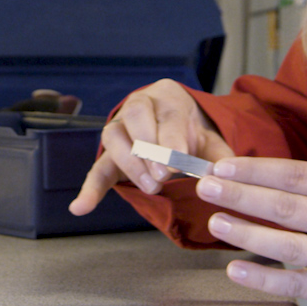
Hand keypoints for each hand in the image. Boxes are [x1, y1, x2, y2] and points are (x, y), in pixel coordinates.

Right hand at [69, 80, 233, 215]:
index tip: (178, 161)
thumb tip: (226, 177)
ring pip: (114, 137)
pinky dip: (90, 189)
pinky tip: (80, 207)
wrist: (173, 126)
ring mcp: (119, 128)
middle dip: (148, 147)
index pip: (167, 115)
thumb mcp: (211, 142)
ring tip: (151, 188)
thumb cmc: (192, 134)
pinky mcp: (109, 154)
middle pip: (135, 117)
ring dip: (131, 164)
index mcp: (167, 97)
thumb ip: (221, 158)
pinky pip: (97, 169)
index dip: (172, 139)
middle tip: (163, 175)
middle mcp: (138, 106)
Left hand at [196, 158, 306, 301]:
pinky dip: (264, 279)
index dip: (257, 170)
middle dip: (241, 195)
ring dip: (248, 233)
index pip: (296, 175)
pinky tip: (234, 270)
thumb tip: (262, 179)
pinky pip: (296, 285)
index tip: (223, 166)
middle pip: (285, 205)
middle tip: (205, 187)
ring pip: (287, 244)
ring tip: (216, 222)